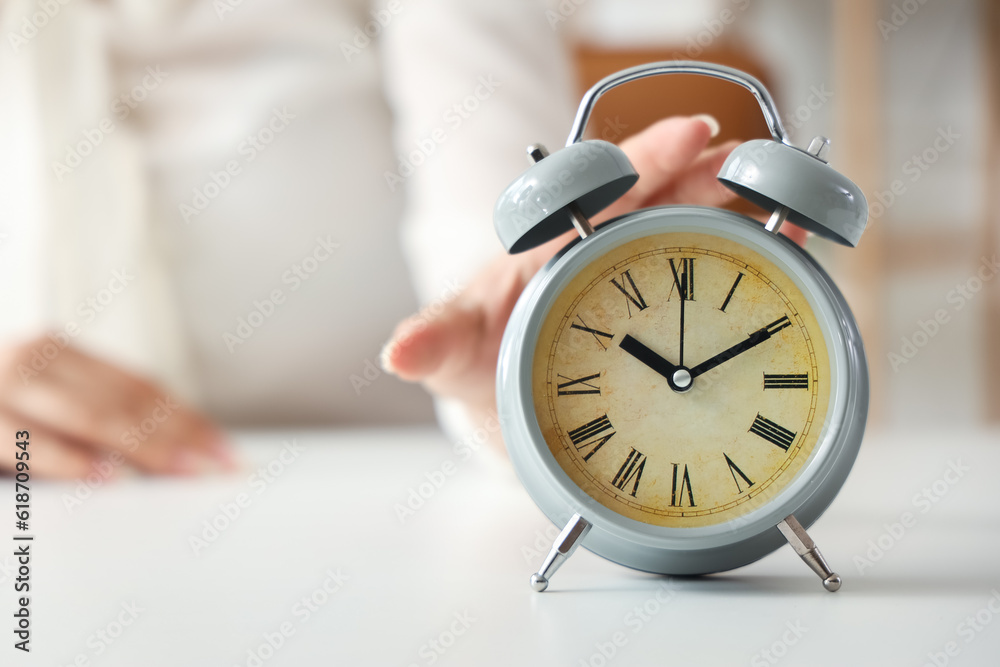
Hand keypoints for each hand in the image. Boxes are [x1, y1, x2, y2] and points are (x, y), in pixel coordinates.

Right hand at [0, 336, 234, 478]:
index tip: (226, 450)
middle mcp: (36, 360)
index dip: (188, 418)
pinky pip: (30, 441)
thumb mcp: (39, 402)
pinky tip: (105, 476)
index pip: (140, 388)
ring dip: (144, 447)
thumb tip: (172, 452)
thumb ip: (93, 415)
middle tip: (218, 466)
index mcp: (58, 353)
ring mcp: (5, 387)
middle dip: (180, 437)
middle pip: (124, 402)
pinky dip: (71, 460)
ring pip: (90, 417)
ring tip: (183, 470)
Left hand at [383, 116, 804, 437]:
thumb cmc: (489, 360)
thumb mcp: (461, 351)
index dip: (648, 158)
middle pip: (668, 198)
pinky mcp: (680, 316)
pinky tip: (798, 259)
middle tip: (756, 168)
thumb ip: (439, 345)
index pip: (604, 187)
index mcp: (559, 242)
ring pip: (706, 232)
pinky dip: (764, 266)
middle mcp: (610, 250)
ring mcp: (650, 280)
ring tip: (793, 213)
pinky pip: (726, 282)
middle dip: (713, 176)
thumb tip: (401, 351)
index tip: (691, 135)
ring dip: (750, 217)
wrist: (519, 403)